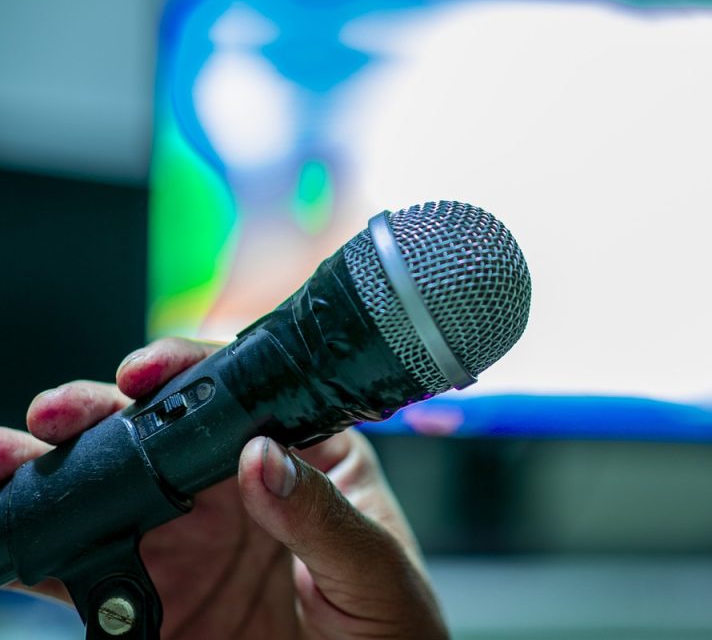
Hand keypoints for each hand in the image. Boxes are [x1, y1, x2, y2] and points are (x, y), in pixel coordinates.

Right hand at [2, 337, 447, 639]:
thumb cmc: (395, 626)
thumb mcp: (375, 568)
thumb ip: (320, 514)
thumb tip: (262, 456)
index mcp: (305, 458)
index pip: (243, 397)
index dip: (188, 373)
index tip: (146, 374)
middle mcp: (238, 490)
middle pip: (160, 433)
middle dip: (101, 411)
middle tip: (61, 413)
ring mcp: (192, 542)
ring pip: (112, 492)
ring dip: (56, 471)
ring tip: (11, 461)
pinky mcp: (157, 599)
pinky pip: (90, 570)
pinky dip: (46, 552)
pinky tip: (25, 536)